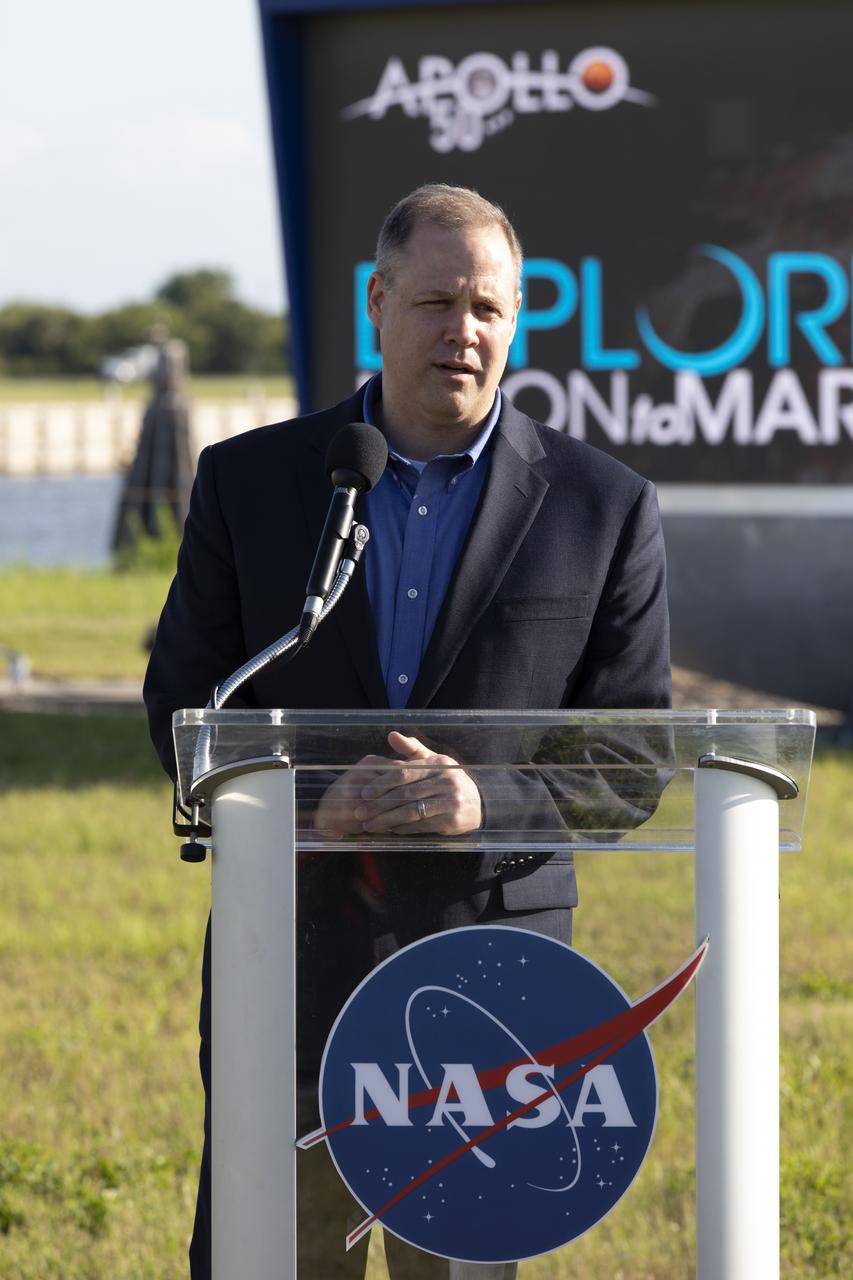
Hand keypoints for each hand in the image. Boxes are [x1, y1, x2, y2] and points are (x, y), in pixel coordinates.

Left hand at [313, 731, 481, 837]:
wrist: (479, 802)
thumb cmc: (448, 779)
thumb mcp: (433, 761)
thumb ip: (411, 749)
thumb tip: (391, 735)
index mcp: (438, 764)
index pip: (404, 773)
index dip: (382, 783)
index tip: (364, 792)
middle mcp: (446, 781)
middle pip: (405, 795)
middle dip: (379, 805)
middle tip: (360, 812)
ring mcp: (450, 802)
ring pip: (411, 812)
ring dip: (387, 820)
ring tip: (369, 825)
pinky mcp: (451, 821)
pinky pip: (421, 826)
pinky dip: (403, 829)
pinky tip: (389, 830)